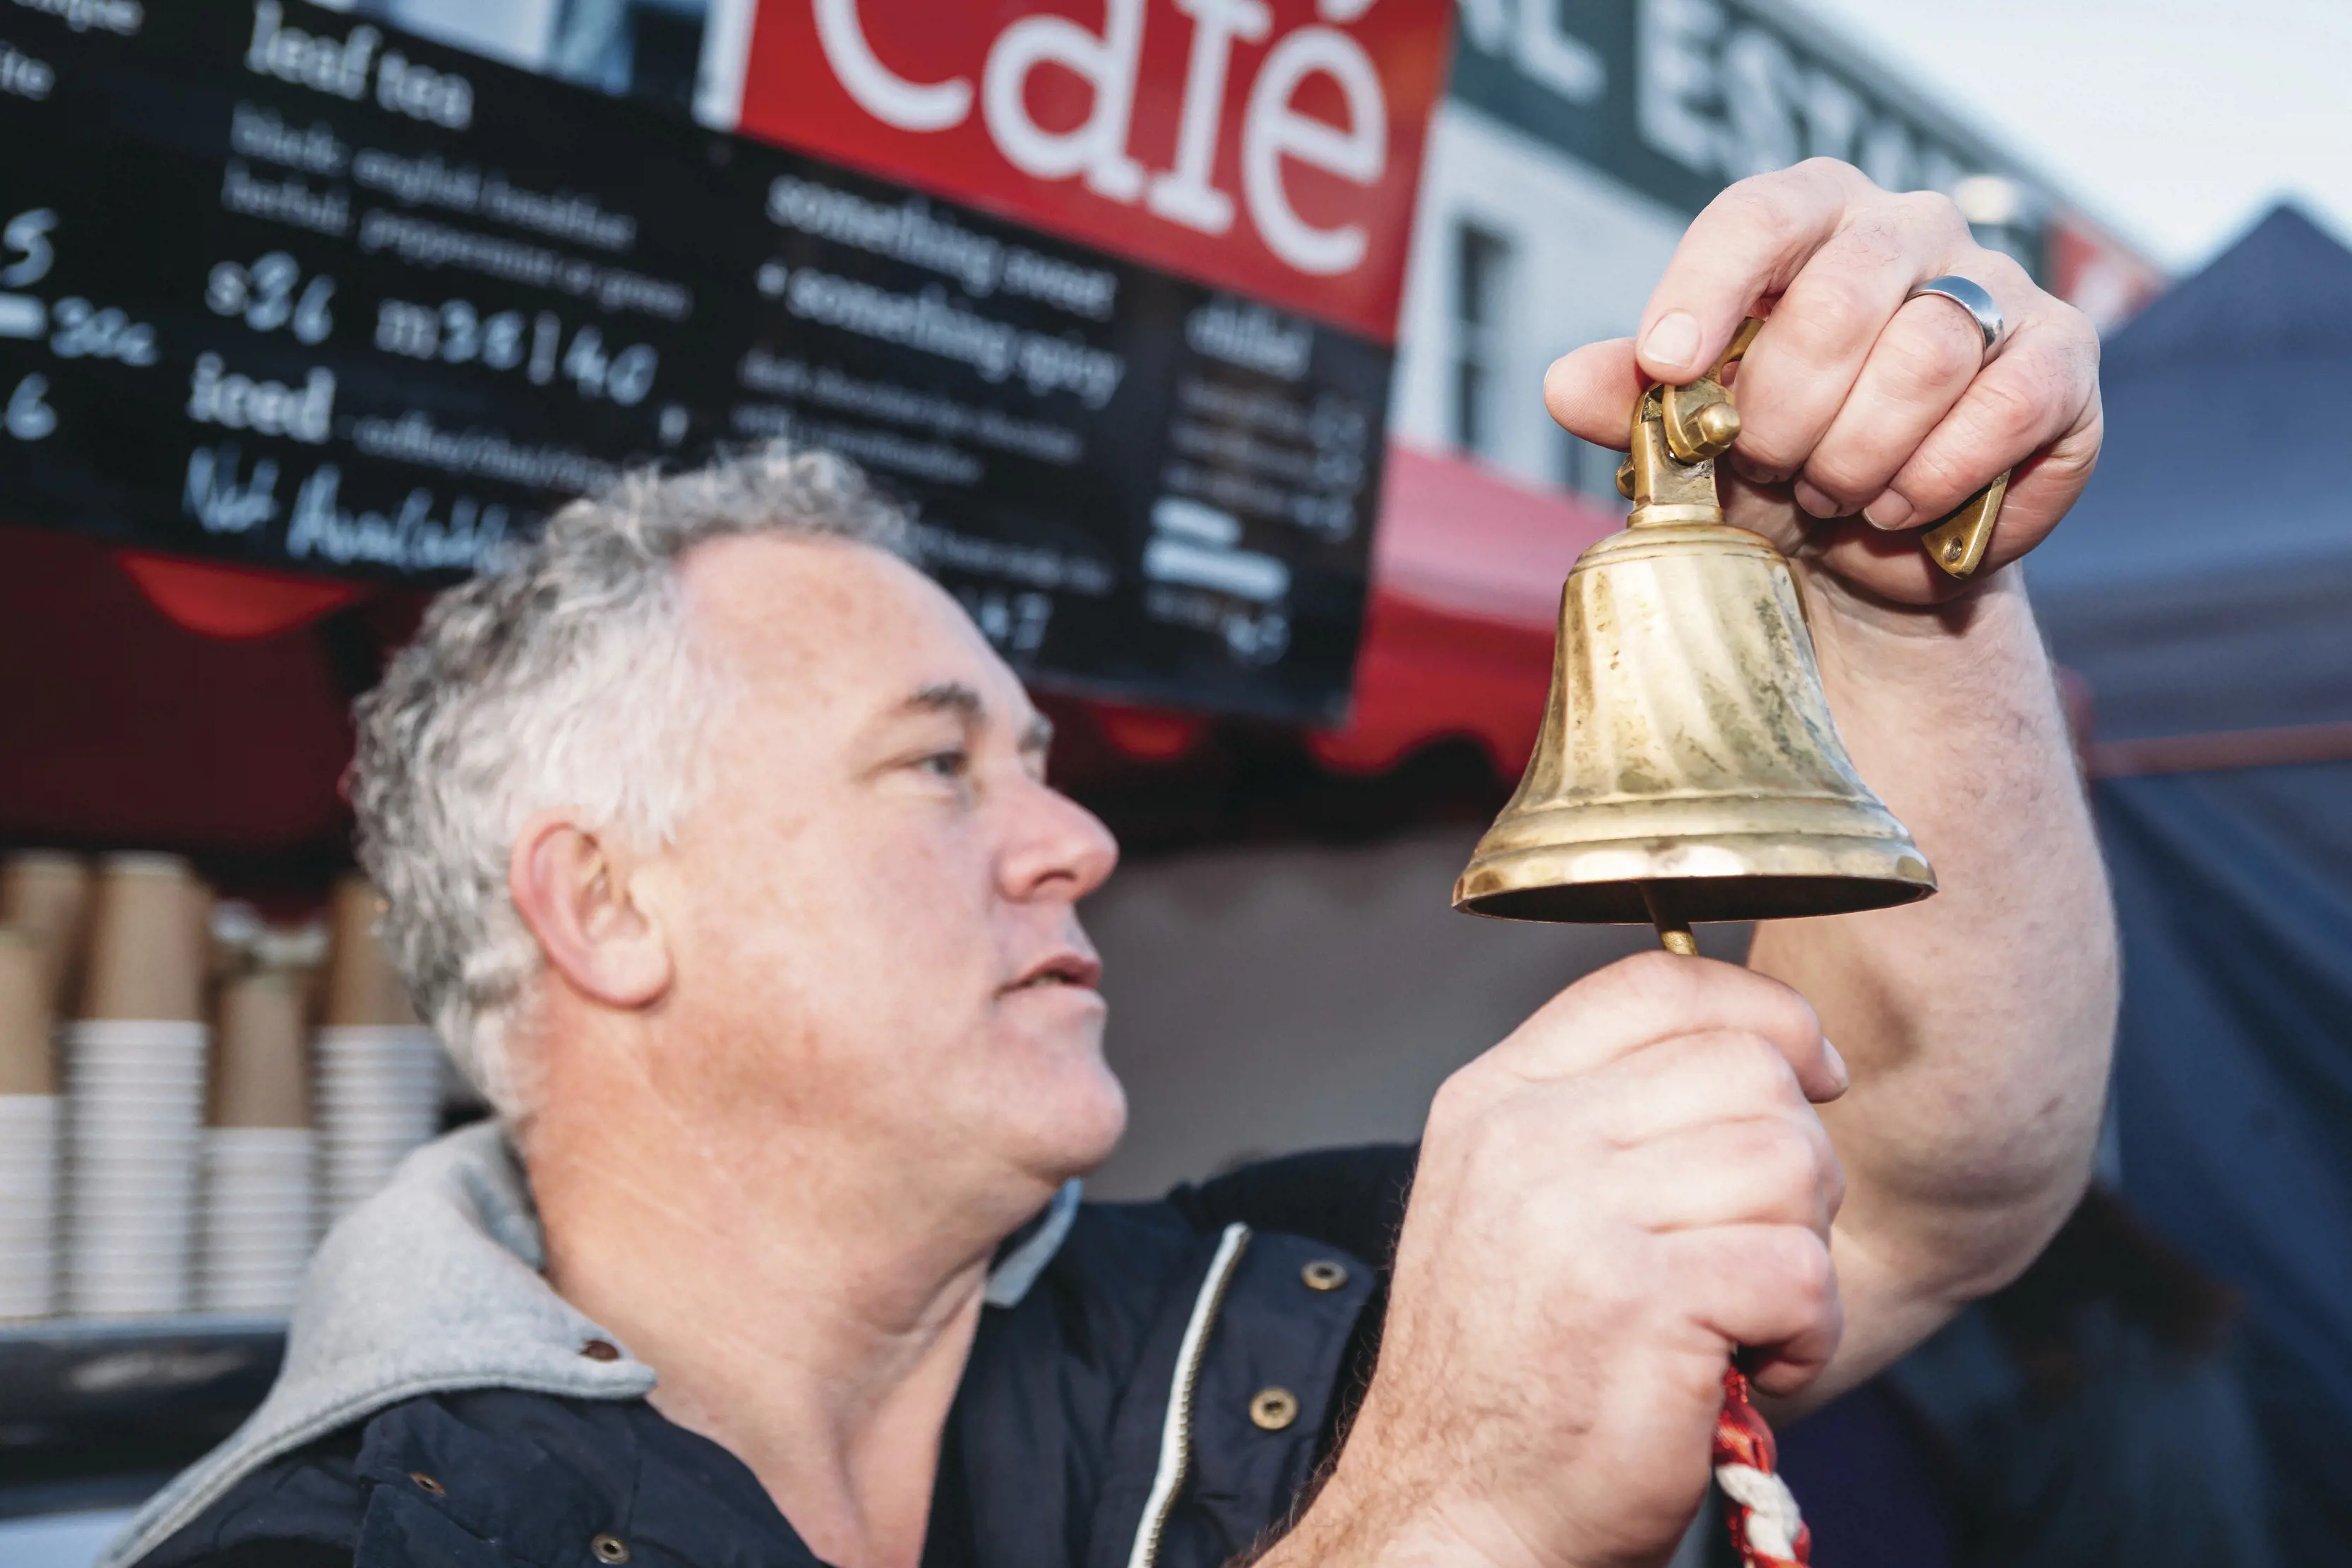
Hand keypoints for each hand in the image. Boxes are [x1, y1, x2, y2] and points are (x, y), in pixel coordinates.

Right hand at [1272, 955, 1846, 1567]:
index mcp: (1498, 1099)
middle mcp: (1527, 1140)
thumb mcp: (1515, 1202)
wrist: (1457, 1511)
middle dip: (1799, 1158)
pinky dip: (1810, 1331)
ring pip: (1789, 1162)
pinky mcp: (1638, 1303)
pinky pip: (1799, 1271)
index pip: (1658, 979)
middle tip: (1766, 1241)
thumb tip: (1759, 1050)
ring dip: (1806, 1250)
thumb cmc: (1510, 1374)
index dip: (1767, 1013)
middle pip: (1748, 1069)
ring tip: (1756, 1312)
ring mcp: (1576, 1217)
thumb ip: (1601, 1114)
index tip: (1812, 1076)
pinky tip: (1758, 1364)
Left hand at [1544, 158, 2101, 607]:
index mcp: (1811, 218)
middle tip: (1772, 468)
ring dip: (1857, 454)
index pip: (1757, 216)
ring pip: (1922, 356)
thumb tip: (1565, 383)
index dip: (1707, 289)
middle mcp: (1909, 229)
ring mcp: (1996, 288)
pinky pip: (2002, 409)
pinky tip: (1898, 507)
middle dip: (1786, 412)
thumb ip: (1631, 405)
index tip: (1667, 368)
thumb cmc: (1771, 465)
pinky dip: (1935, 477)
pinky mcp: (2061, 362)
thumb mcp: (1691, 442)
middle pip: (1838, 297)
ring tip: (1832, 492)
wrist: (1866, 553)